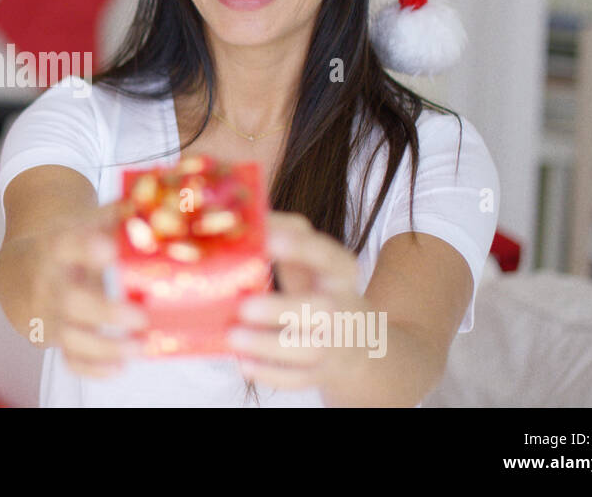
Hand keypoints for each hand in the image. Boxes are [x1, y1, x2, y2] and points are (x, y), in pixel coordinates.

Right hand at [29, 201, 147, 377]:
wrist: (16, 269)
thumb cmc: (60, 245)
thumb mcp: (78, 224)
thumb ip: (111, 216)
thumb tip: (149, 204)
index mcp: (55, 248)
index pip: (64, 245)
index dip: (84, 248)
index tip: (107, 250)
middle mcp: (48, 283)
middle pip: (69, 301)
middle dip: (104, 311)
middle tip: (140, 315)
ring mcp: (48, 315)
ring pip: (70, 336)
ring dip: (104, 346)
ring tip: (139, 347)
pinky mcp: (51, 339)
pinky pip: (69, 359)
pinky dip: (93, 368)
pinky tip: (120, 367)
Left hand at [227, 211, 369, 390]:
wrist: (357, 342)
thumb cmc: (317, 288)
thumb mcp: (310, 259)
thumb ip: (284, 235)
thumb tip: (240, 212)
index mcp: (341, 271)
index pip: (326, 255)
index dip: (300, 248)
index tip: (269, 240)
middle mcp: (344, 306)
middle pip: (321, 310)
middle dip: (280, 309)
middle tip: (243, 306)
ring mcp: (337, 343)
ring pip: (309, 349)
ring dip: (268, 344)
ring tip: (233, 337)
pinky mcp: (324, 372)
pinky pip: (299, 378)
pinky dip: (270, 374)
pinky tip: (244, 365)